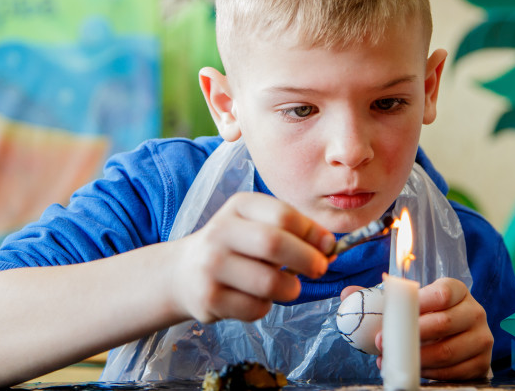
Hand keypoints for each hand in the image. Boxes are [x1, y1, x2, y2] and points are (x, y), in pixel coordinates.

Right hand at [171, 192, 335, 324]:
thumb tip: (330, 247)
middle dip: (308, 260)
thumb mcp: (259, 226)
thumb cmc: (236, 247)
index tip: (329, 246)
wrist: (184, 273)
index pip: (284, 215)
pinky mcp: (209, 298)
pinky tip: (257, 298)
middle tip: (320, 269)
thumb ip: (294, 232)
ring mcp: (211, 266)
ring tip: (288, 287)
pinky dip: (266, 307)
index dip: (313, 233)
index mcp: (239, 206)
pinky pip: (255, 308)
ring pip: (268, 282)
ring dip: (290, 289)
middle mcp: (220, 231)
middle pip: (274, 244)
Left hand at [368, 277, 491, 380]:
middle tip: (383, 342)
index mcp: (457, 290)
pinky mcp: (482, 363)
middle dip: (409, 335)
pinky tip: (414, 370)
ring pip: (448, 351)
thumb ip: (379, 296)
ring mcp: (481, 338)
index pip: (442, 293)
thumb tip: (347, 294)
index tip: (392, 315)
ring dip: (416, 358)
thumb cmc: (427, 316)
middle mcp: (475, 311)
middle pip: (443, 323)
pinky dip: (430, 373)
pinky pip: (454, 372)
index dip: (416, 305)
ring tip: (394, 359)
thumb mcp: (408, 303)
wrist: (455, 337)